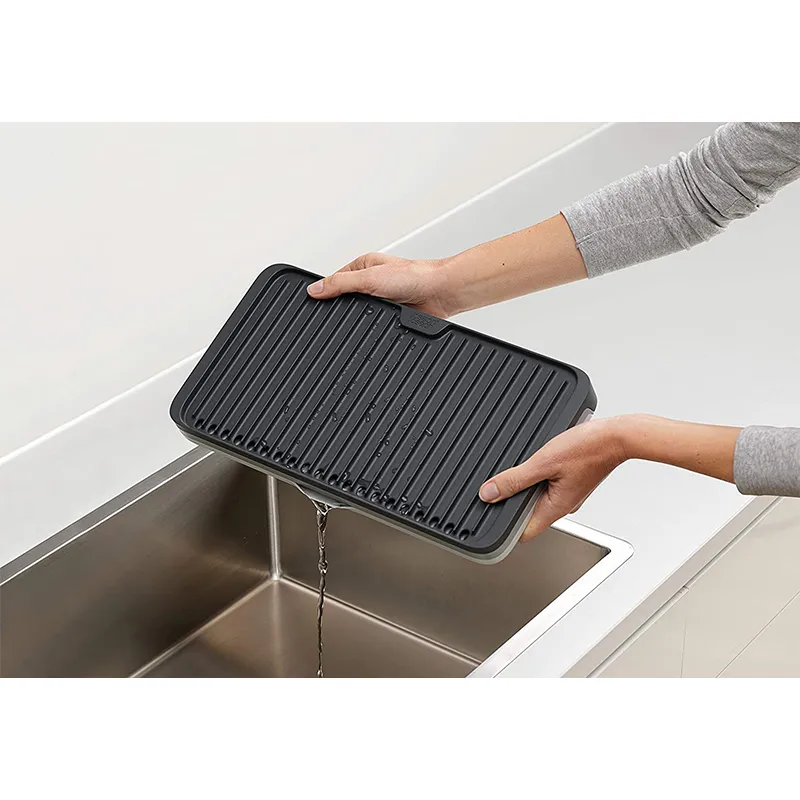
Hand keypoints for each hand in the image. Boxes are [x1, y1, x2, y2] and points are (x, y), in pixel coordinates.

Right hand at [307, 253, 456, 318]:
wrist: (441, 293)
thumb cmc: (415, 276)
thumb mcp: (369, 277)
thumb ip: (340, 283)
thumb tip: (314, 290)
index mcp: (362, 267)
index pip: (333, 281)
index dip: (323, 294)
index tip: (313, 305)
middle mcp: (370, 282)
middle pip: (345, 300)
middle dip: (344, 310)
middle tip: (343, 316)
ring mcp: (381, 300)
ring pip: (360, 315)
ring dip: (362, 320)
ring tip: (364, 320)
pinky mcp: (391, 316)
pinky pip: (375, 325)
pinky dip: (374, 328)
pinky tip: (375, 328)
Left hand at [479, 418, 626, 541]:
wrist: (616, 436)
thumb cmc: (588, 449)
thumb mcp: (543, 462)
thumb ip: (514, 480)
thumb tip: (489, 492)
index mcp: (556, 508)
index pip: (524, 533)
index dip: (506, 527)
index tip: (493, 513)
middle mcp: (562, 505)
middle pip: (528, 513)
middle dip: (513, 500)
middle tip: (504, 482)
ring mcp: (568, 494)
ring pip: (538, 496)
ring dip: (526, 485)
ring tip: (526, 467)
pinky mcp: (572, 481)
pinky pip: (548, 484)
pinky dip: (539, 475)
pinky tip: (540, 460)